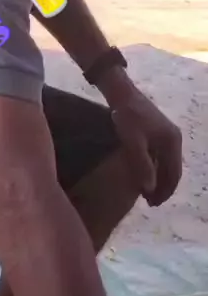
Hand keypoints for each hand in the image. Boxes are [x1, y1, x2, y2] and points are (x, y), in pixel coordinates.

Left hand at [111, 88, 182, 206]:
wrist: (120, 91)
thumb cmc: (127, 116)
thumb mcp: (133, 142)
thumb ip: (142, 165)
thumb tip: (150, 189)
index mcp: (173, 141)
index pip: (174, 174)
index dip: (165, 191)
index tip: (152, 204)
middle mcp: (174, 138)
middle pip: (172, 169)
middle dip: (162, 187)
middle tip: (148, 201)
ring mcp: (166, 134)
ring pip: (165, 163)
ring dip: (157, 178)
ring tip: (145, 191)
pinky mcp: (156, 130)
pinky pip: (159, 155)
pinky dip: (154, 167)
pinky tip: (142, 172)